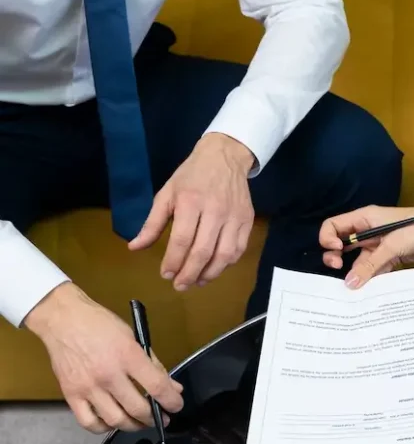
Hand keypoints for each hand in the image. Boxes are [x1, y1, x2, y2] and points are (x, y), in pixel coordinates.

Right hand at [24, 283, 184, 433]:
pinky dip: (104, 428)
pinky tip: (112, 422)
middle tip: (161, 418)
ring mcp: (88, 387)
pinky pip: (88, 422)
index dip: (171, 401)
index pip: (156, 386)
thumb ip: (154, 365)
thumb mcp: (134, 337)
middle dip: (154, 418)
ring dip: (132, 426)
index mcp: (128, 356)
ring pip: (115, 420)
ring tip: (140, 422)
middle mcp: (108, 375)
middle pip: (137, 408)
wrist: (63, 319)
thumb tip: (173, 388)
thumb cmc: (101, 324)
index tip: (176, 406)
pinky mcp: (70, 395)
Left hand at [129, 133, 254, 290]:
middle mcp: (215, 211)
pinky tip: (214, 269)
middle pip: (203, 251)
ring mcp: (234, 217)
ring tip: (197, 282)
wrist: (225, 157)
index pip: (182, 240)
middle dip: (190, 273)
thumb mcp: (166, 194)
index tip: (165, 275)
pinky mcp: (247, 220)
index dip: (173, 261)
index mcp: (190, 202)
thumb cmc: (191, 176)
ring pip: (224, 254)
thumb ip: (152, 223)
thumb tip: (135, 247)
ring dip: (210, 273)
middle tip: (179, 286)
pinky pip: (239, 249)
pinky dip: (227, 263)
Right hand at [320, 193, 413, 288]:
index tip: (337, 251)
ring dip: (356, 273)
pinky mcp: (391, 257)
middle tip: (340, 269)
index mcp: (363, 219)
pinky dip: (372, 279)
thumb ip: (370, 264)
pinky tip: (371, 290)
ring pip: (358, 262)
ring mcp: (379, 246)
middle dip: (336, 258)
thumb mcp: (392, 244)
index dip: (328, 239)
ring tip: (356, 287)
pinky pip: (374, 270)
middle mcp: (367, 232)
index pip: (333, 226)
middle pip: (341, 245)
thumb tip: (349, 284)